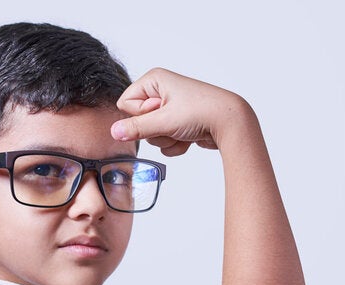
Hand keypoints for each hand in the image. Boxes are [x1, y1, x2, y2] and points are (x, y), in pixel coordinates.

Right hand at [111, 68, 247, 156]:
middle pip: (139, 121)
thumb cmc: (202, 112)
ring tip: (184, 130)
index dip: (140, 115)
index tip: (161, 112)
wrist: (231, 124)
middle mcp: (162, 92)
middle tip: (174, 124)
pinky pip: (166, 141)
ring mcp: (172, 109)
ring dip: (167, 138)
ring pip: (153, 134)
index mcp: (154, 80)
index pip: (125, 104)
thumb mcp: (164, 121)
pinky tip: (189, 138)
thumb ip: (136, 128)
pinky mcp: (180, 124)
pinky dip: (176, 144)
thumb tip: (114, 132)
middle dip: (156, 130)